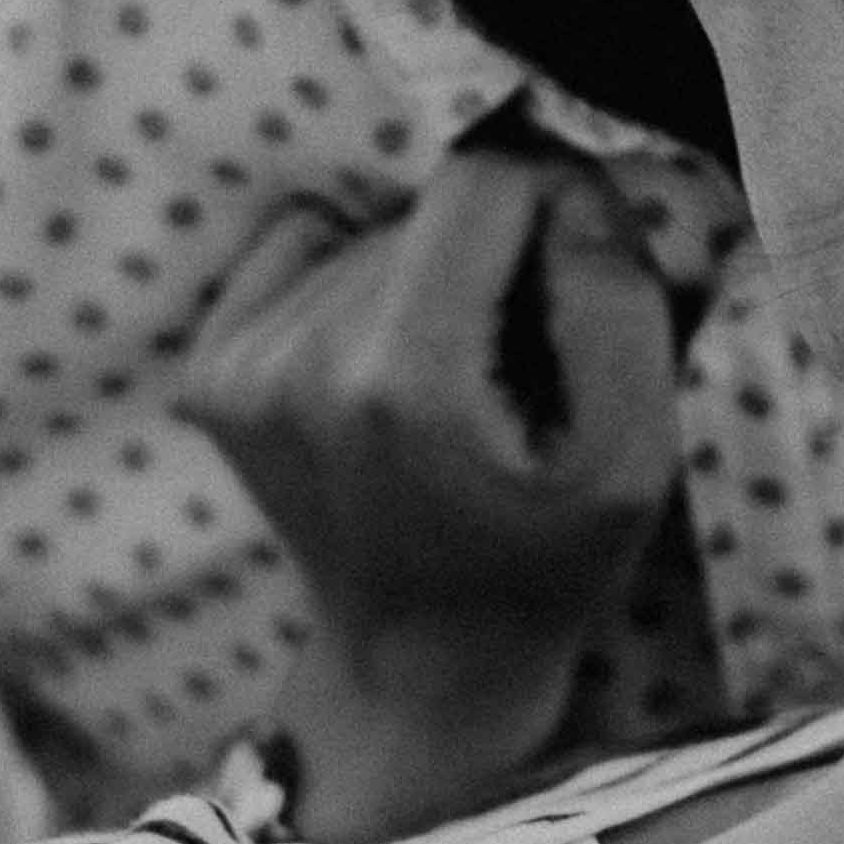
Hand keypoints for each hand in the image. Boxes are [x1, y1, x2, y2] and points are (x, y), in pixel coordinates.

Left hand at [173, 144, 683, 840]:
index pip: (487, 174)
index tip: (575, 283)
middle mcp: (301, 362)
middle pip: (429, 206)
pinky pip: (299, 241)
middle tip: (517, 364)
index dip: (555, 206)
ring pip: (372, 230)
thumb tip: (566, 173)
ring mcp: (240, 368)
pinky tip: (384, 368)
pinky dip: (353, 277)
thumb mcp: (633, 455)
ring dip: (429, 276)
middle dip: (493, 253)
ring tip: (456, 384)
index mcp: (404, 381)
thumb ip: (617, 296)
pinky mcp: (210, 371)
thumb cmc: (546, 563)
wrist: (422, 669)